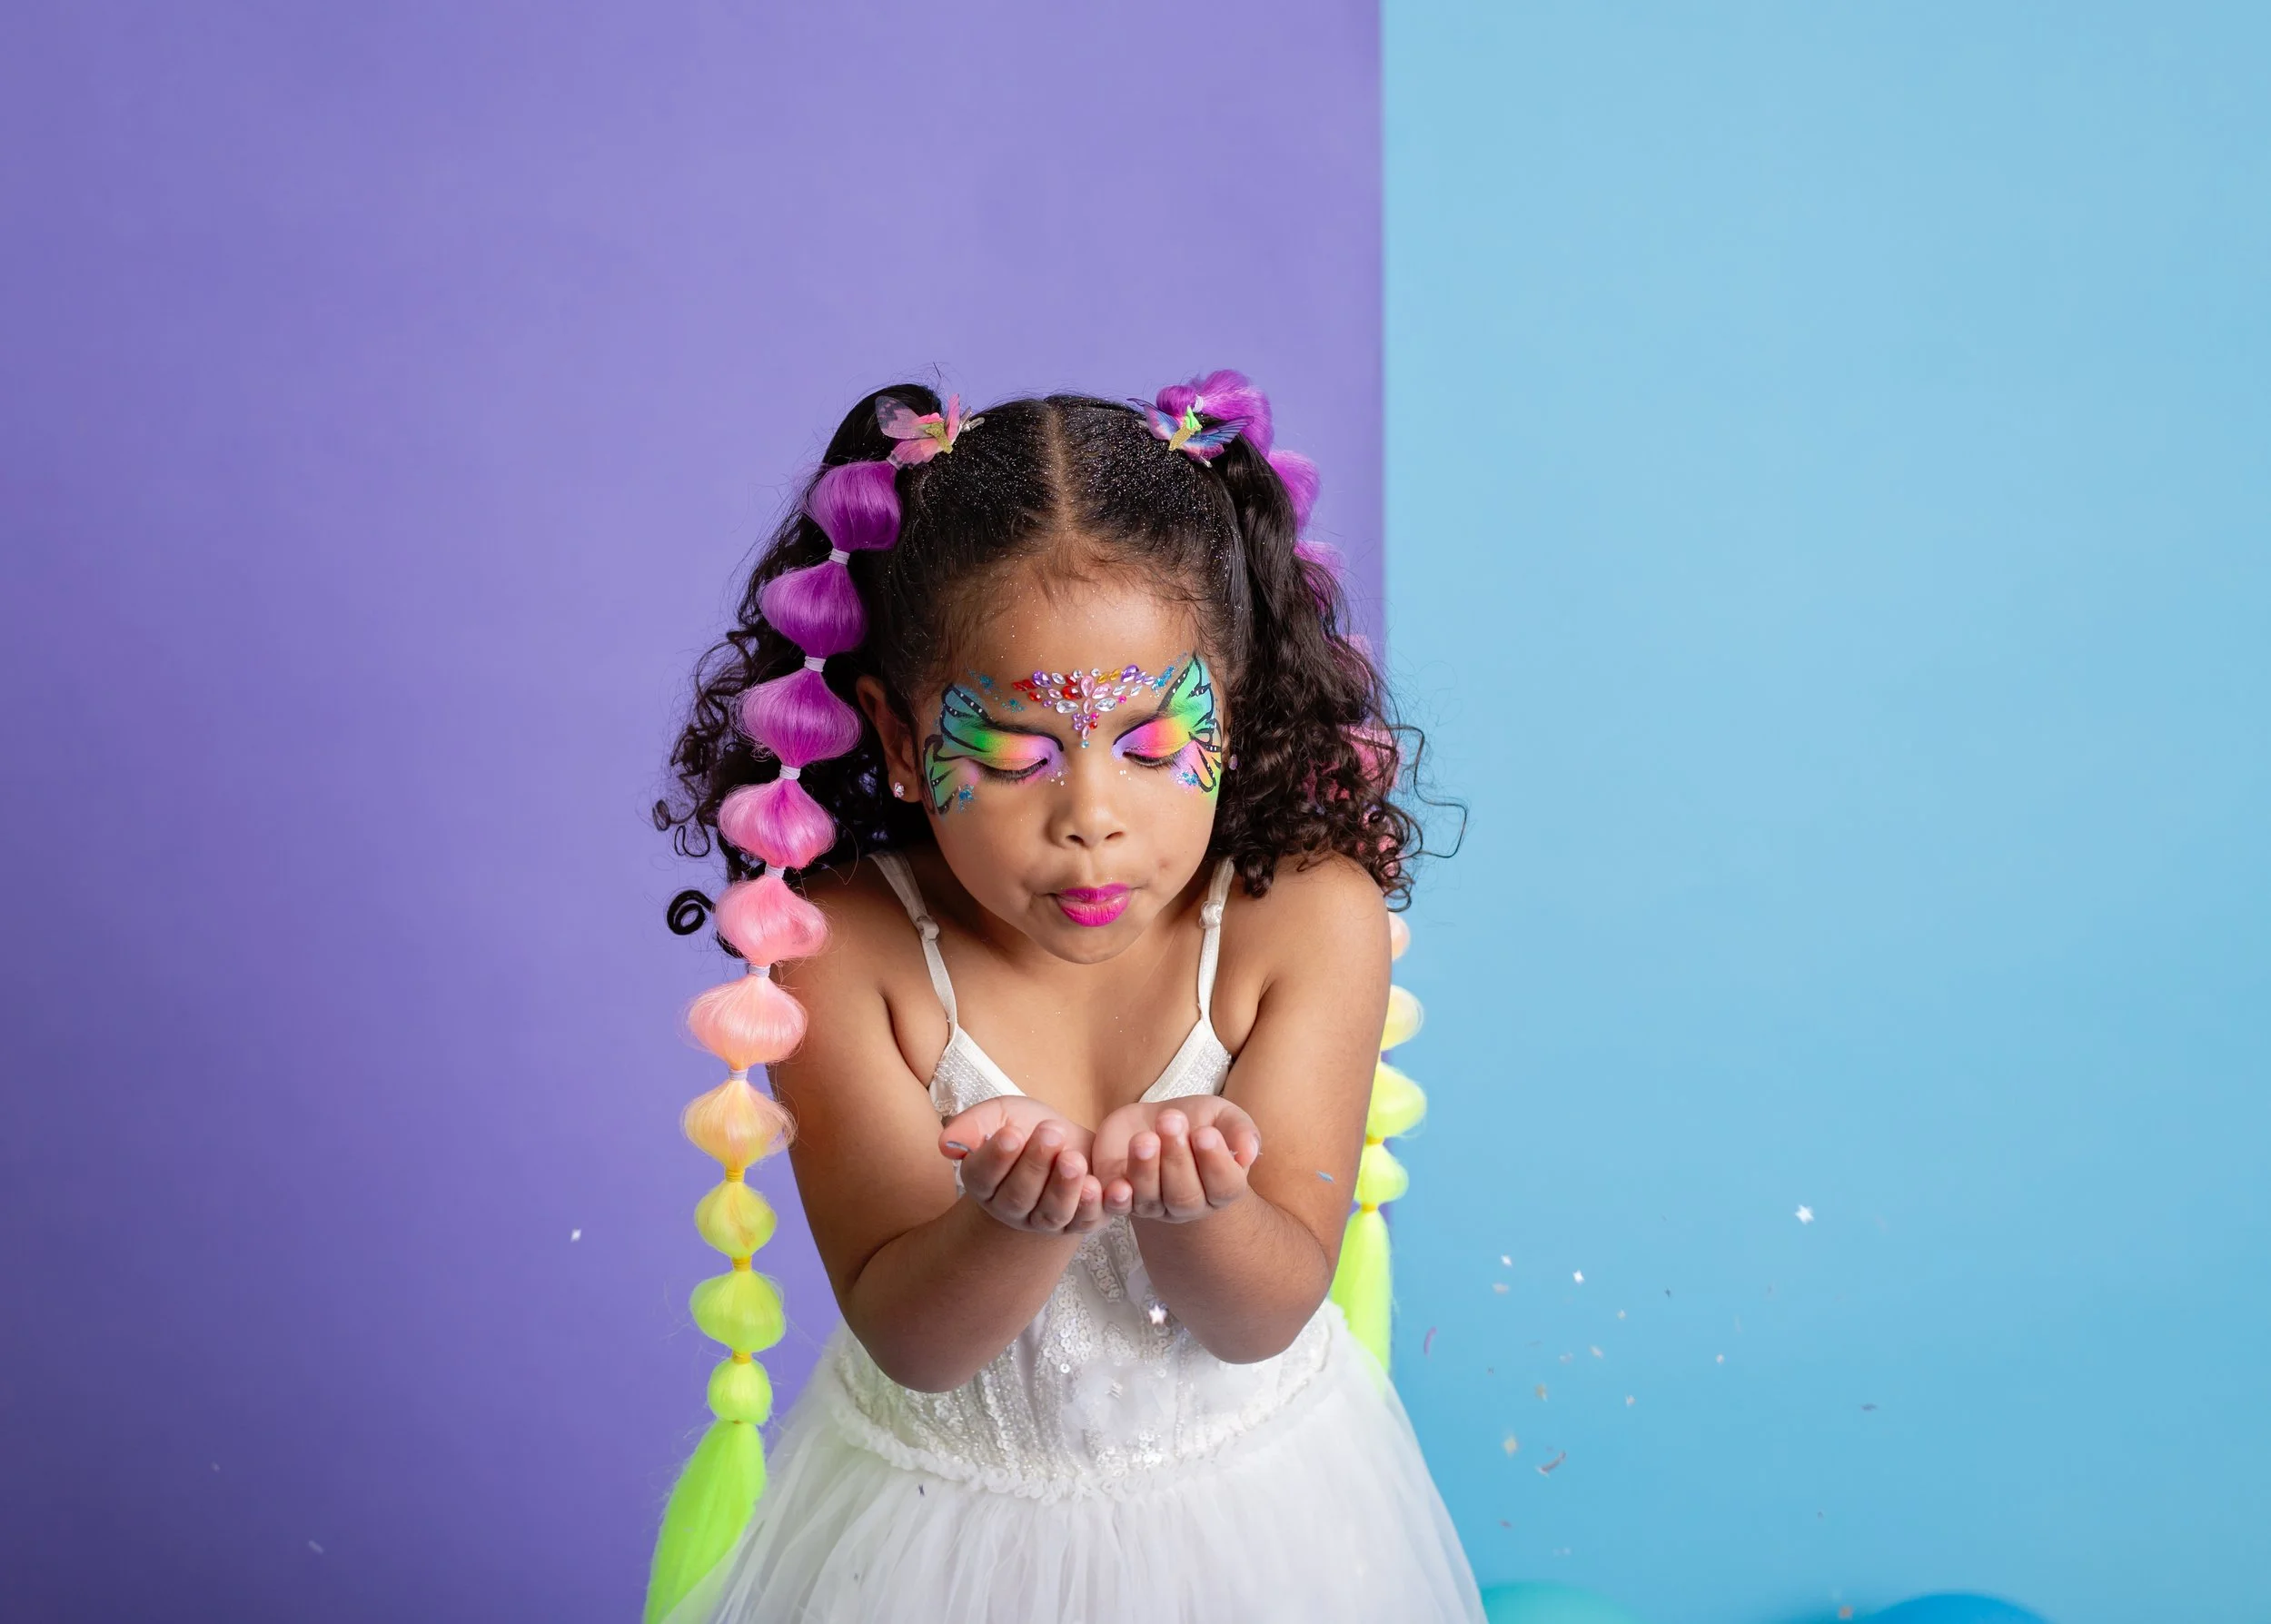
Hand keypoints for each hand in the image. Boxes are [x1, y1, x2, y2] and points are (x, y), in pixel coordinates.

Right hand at [938, 1096, 1107, 1235]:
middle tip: (1050, 1133)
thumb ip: (973, 1125)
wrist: (1068, 1141)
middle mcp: (1012, 1209)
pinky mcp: (1080, 1222)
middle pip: (1018, 1197)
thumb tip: (947, 1144)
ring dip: (1063, 1187)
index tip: (1011, 1134)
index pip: (982, 1177)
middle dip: (1034, 1165)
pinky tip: (1095, 1186)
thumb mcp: (1001, 1115)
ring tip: (1073, 1159)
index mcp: (985, 1183)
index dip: (996, 1158)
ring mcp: (1046, 1220)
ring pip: (1050, 1213)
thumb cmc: (1028, 1127)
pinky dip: (1091, 1207)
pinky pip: (1085, 1222)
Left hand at [1091, 1097, 1261, 1222]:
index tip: (1204, 1133)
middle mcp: (1188, 1204)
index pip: (1225, 1187)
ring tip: (1145, 1138)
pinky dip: (1116, 1199)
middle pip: (1186, 1196)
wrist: (1153, 1120)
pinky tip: (1118, 1187)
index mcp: (1220, 1187)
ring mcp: (1153, 1204)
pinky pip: (1117, 1206)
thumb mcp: (1222, 1116)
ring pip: (1150, 1199)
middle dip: (1177, 1159)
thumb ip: (1240, 1130)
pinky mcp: (1120, 1197)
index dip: (1215, 1163)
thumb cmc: (1195, 1121)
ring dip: (1146, 1169)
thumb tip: (1248, 1153)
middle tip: (1171, 1122)